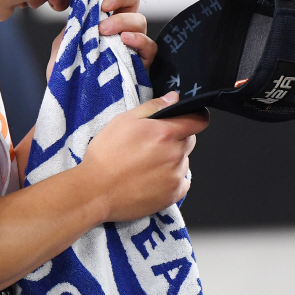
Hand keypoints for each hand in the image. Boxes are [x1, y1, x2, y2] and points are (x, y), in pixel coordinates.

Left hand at [46, 0, 156, 81]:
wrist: (71, 108)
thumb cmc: (68, 80)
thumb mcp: (61, 51)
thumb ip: (71, 31)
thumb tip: (81, 15)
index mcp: (102, 25)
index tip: (101, 1)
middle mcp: (120, 33)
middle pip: (133, 4)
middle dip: (121, 2)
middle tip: (103, 16)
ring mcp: (131, 48)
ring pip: (141, 22)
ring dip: (125, 22)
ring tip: (107, 32)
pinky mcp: (141, 66)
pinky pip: (150, 48)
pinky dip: (140, 40)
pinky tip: (126, 41)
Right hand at [80, 91, 208, 221]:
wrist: (95, 191)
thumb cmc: (105, 156)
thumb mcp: (123, 121)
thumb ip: (152, 107)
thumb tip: (174, 98)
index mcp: (165, 133)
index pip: (199, 120)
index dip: (195, 117)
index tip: (188, 120)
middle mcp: (175, 155)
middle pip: (189, 141)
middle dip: (176, 140)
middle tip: (151, 146)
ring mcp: (175, 177)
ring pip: (183, 162)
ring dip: (171, 161)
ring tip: (145, 166)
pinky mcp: (172, 195)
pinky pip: (182, 183)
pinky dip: (171, 180)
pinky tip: (151, 180)